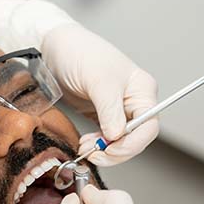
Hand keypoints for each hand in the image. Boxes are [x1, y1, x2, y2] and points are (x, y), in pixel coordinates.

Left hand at [41, 23, 158, 166]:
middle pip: (135, 138)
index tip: (111, 150)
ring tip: (86, 147)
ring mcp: (117, 109)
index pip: (148, 126)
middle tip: (94, 154)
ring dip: (104, 150)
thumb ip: (110, 110)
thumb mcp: (98, 81)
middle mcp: (133, 102)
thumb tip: (117, 135)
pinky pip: (105, 137)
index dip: (132, 143)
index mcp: (142, 90)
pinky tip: (86, 143)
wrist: (55, 48)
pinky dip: (96, 145)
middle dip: (115, 150)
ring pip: (119, 141)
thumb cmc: (80, 53)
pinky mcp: (101, 115)